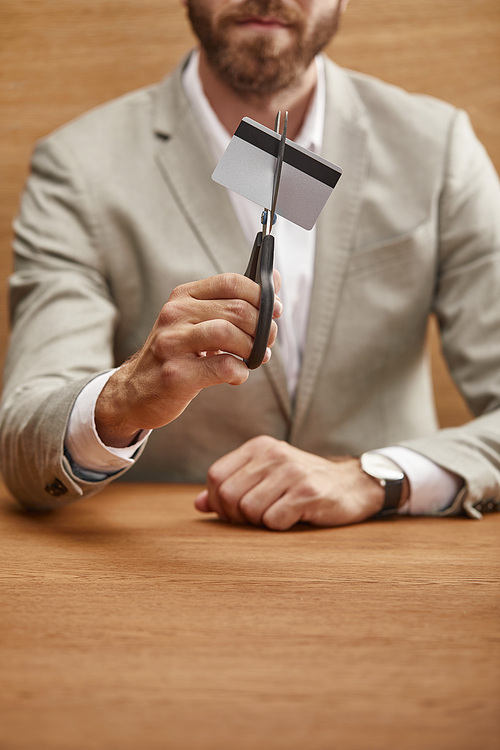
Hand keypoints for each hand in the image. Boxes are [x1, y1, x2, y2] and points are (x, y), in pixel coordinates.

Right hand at [95, 273, 281, 446]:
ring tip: (253, 358)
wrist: (135, 391)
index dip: (260, 295)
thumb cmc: (176, 354)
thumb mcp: (198, 321)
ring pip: (229, 334)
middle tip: (267, 342)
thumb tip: (275, 280)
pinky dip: (240, 372)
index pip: (230, 282)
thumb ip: (234, 302)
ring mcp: (173, 343)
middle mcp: (175, 315)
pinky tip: (236, 375)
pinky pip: (223, 367)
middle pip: (236, 309)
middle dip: (262, 327)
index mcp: (183, 297)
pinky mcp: (176, 374)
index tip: (274, 311)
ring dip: (252, 348)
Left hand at [195, 436, 385, 529]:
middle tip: (255, 520)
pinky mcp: (308, 493)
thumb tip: (198, 504)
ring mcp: (291, 472)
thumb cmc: (303, 483)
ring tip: (276, 516)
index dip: (217, 501)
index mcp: (259, 447)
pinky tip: (293, 518)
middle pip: (228, 495)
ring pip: (248, 510)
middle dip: (236, 516)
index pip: (215, 476)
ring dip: (258, 523)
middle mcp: (273, 454)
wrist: (353, 485)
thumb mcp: (266, 476)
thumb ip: (233, 486)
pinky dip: (279, 526)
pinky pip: (273, 520)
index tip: (233, 512)